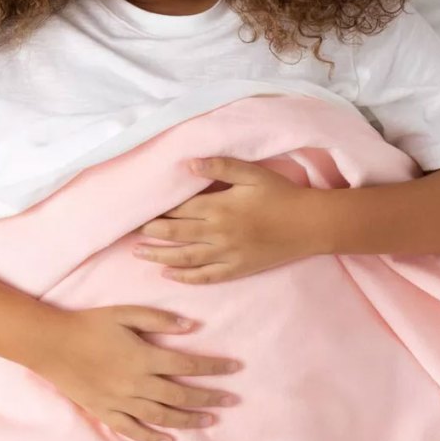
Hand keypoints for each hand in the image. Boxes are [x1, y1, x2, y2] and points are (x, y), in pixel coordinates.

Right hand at [29, 306, 242, 440]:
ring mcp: (121, 401)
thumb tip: (191, 327)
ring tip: (209, 421)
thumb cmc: (88, 324)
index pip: (187, 365)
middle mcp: (136, 383)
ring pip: (162, 417)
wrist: (50, 344)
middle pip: (181, 395)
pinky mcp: (105, 412)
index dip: (214, 367)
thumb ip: (158, 320)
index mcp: (143, 357)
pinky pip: (133, 430)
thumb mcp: (124, 313)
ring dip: (188, 420)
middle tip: (232, 401)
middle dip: (209, 398)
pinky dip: (152, 438)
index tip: (235, 368)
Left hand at [132, 157, 318, 283]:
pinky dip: (185, 277)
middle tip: (129, 232)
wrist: (310, 224)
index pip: (180, 209)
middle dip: (151, 232)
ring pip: (185, 258)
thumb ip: (220, 165)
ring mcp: (227, 254)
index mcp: (220, 206)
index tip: (139, 208)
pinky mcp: (237, 269)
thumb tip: (187, 163)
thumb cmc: (282, 194)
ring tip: (138, 254)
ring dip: (159, 256)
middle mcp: (219, 233)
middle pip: (176, 234)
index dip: (158, 210)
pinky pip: (206, 276)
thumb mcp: (252, 173)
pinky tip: (168, 274)